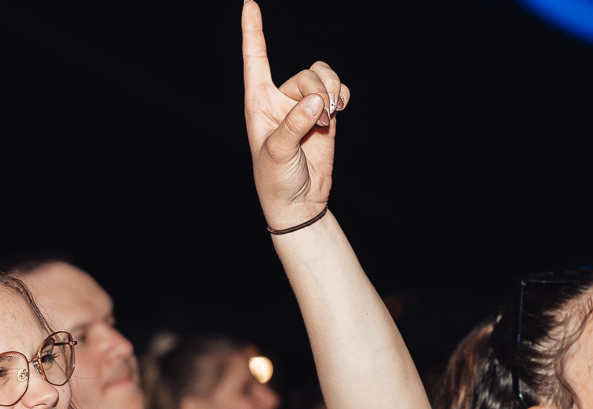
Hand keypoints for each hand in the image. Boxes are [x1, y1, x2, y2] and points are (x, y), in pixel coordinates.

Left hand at [242, 0, 348, 229]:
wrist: (299, 203)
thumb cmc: (275, 181)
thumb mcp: (277, 152)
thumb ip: (294, 124)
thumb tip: (317, 101)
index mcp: (258, 103)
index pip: (255, 60)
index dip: (253, 31)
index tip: (249, 3)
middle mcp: (280, 100)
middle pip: (305, 73)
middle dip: (318, 90)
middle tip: (321, 117)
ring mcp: (303, 107)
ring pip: (322, 78)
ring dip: (332, 91)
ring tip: (332, 115)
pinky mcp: (324, 117)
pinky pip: (336, 91)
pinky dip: (342, 94)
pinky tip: (342, 107)